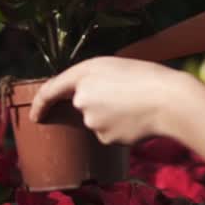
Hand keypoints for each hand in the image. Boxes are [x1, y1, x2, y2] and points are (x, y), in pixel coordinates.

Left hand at [28, 57, 204, 150]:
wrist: (168, 101)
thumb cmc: (147, 78)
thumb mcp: (116, 67)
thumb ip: (93, 80)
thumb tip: (84, 102)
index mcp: (83, 73)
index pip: (50, 90)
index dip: (40, 105)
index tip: (36, 116)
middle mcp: (82, 97)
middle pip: (83, 106)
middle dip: (99, 104)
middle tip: (126, 96)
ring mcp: (92, 120)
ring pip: (97, 121)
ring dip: (112, 116)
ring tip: (136, 105)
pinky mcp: (105, 137)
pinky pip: (109, 134)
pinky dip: (121, 129)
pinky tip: (137, 120)